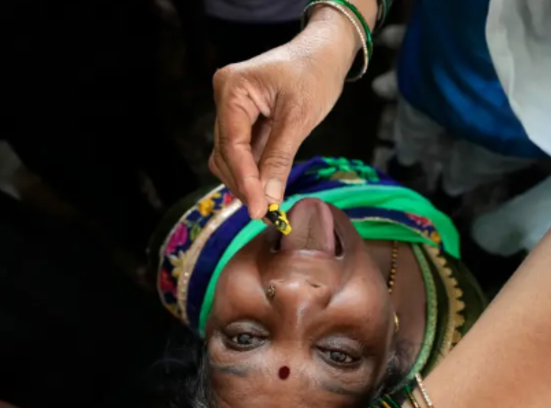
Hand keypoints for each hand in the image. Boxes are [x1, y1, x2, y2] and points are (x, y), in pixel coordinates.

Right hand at [209, 8, 360, 217]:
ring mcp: (231, 107)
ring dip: (247, 181)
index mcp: (233, 88)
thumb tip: (268, 198)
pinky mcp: (243, 118)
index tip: (258, 210)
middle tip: (265, 213)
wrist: (325, 51)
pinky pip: (242, 150)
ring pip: (230, 156)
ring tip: (268, 205)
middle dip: (244, 184)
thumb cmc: (315, 73)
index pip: (232, 144)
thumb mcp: (300, 118)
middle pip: (226, 153)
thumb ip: (279, 158)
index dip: (245, 181)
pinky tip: (267, 188)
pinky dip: (254, 170)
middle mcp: (225, 97)